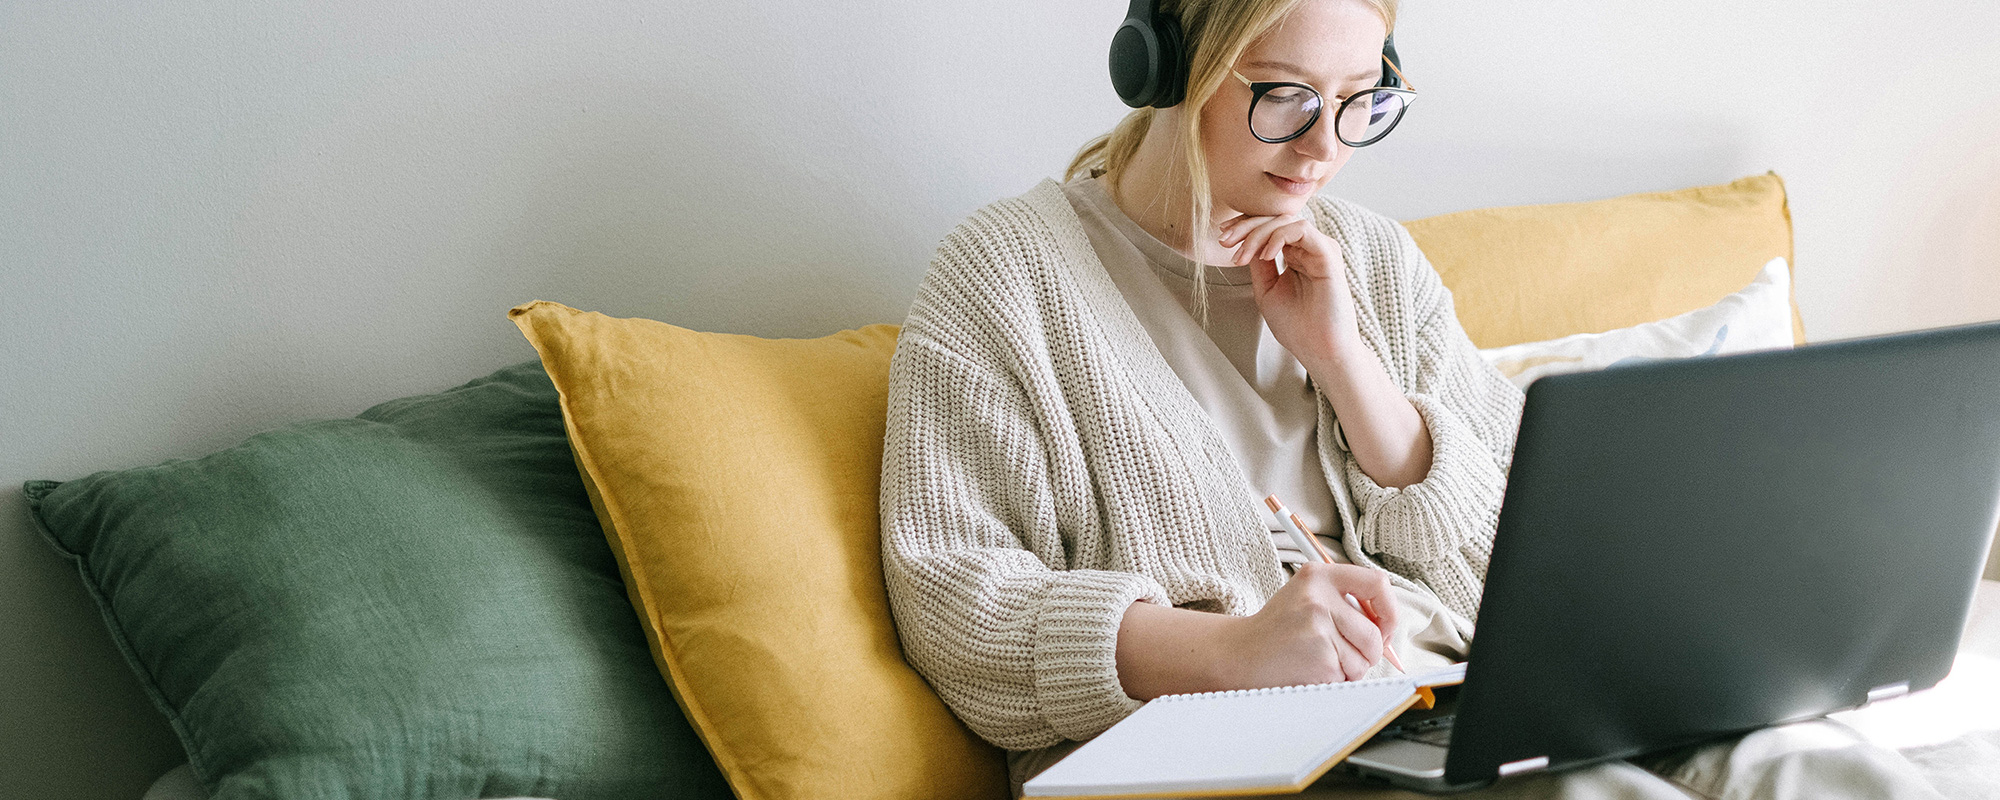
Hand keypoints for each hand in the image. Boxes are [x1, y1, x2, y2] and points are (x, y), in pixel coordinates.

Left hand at [1218, 211, 1359, 371]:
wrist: (1320, 350)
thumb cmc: (1297, 326)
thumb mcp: (1267, 290)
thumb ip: (1259, 264)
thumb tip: (1245, 240)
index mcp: (1296, 255)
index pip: (1270, 227)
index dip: (1245, 227)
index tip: (1223, 238)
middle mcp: (1309, 248)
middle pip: (1275, 219)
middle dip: (1245, 226)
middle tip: (1225, 241)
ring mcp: (1320, 249)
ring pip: (1286, 220)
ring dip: (1258, 233)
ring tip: (1242, 255)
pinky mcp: (1328, 254)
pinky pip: (1301, 229)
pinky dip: (1278, 237)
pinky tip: (1266, 255)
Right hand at [1219, 562, 1399, 686]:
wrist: (1239, 654)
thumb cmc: (1277, 630)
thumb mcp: (1306, 598)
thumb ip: (1345, 603)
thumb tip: (1389, 626)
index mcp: (1318, 576)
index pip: (1377, 583)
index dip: (1389, 610)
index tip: (1383, 626)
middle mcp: (1319, 598)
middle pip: (1375, 632)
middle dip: (1369, 652)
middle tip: (1343, 654)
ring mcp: (1319, 628)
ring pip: (1365, 659)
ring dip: (1350, 669)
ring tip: (1320, 660)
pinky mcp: (1319, 658)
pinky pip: (1348, 676)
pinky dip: (1335, 680)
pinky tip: (1311, 670)